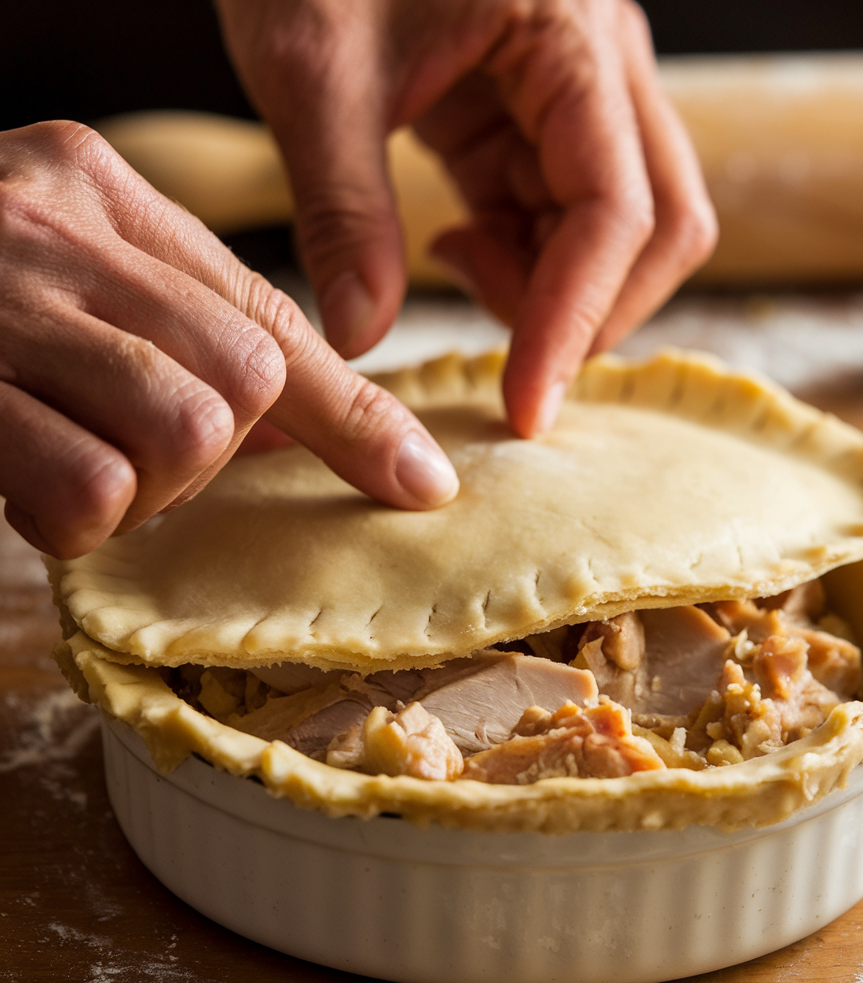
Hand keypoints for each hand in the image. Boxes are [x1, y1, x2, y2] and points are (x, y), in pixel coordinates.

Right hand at [0, 122, 458, 558]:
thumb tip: (323, 438)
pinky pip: (85, 489)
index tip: (420, 484)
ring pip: (181, 435)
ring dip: (138, 486)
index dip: (355, 417)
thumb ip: (190, 342)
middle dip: (202, 456)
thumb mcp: (76, 297)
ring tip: (63, 462)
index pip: (276, 323)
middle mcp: (49, 220)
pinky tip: (16, 480)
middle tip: (124, 454)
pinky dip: (69, 513)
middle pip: (241, 387)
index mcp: (99, 188)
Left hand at [215, 0, 716, 436]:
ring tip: (453, 264)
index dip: (574, 320)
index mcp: (569, 34)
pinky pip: (570, 211)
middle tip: (498, 345)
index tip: (522, 407)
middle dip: (589, 309)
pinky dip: (528, 257)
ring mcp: (582, 89)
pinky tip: (456, 243)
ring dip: (555, 286)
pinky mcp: (546, 111)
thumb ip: (341, 209)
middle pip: (662, 225)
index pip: (616, 210)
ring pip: (625, 228)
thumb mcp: (311, 65)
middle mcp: (602, 64)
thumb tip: (362, 336)